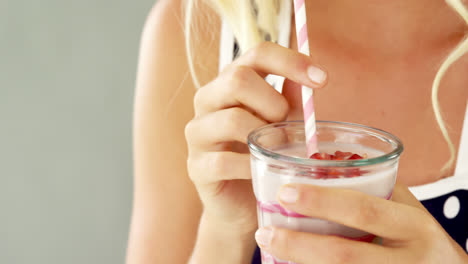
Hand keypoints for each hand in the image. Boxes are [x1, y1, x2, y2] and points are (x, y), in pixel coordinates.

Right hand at [185, 42, 326, 232]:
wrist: (241, 201)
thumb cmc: (262, 153)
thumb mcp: (282, 122)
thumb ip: (292, 100)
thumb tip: (311, 78)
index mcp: (230, 82)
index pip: (257, 54)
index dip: (291, 62)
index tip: (322, 80)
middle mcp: (208, 100)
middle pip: (237, 79)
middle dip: (273, 102)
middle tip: (285, 124)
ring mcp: (198, 133)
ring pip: (231, 119)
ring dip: (265, 135)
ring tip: (277, 149)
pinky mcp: (196, 166)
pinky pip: (225, 161)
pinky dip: (252, 166)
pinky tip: (263, 170)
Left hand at [255, 183, 467, 263]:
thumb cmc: (419, 238)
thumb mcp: (408, 211)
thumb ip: (375, 192)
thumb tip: (323, 165)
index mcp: (414, 227)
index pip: (364, 211)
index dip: (322, 202)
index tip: (286, 193)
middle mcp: (410, 262)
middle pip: (344, 257)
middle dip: (298, 246)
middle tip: (265, 233)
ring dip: (299, 263)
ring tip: (271, 248)